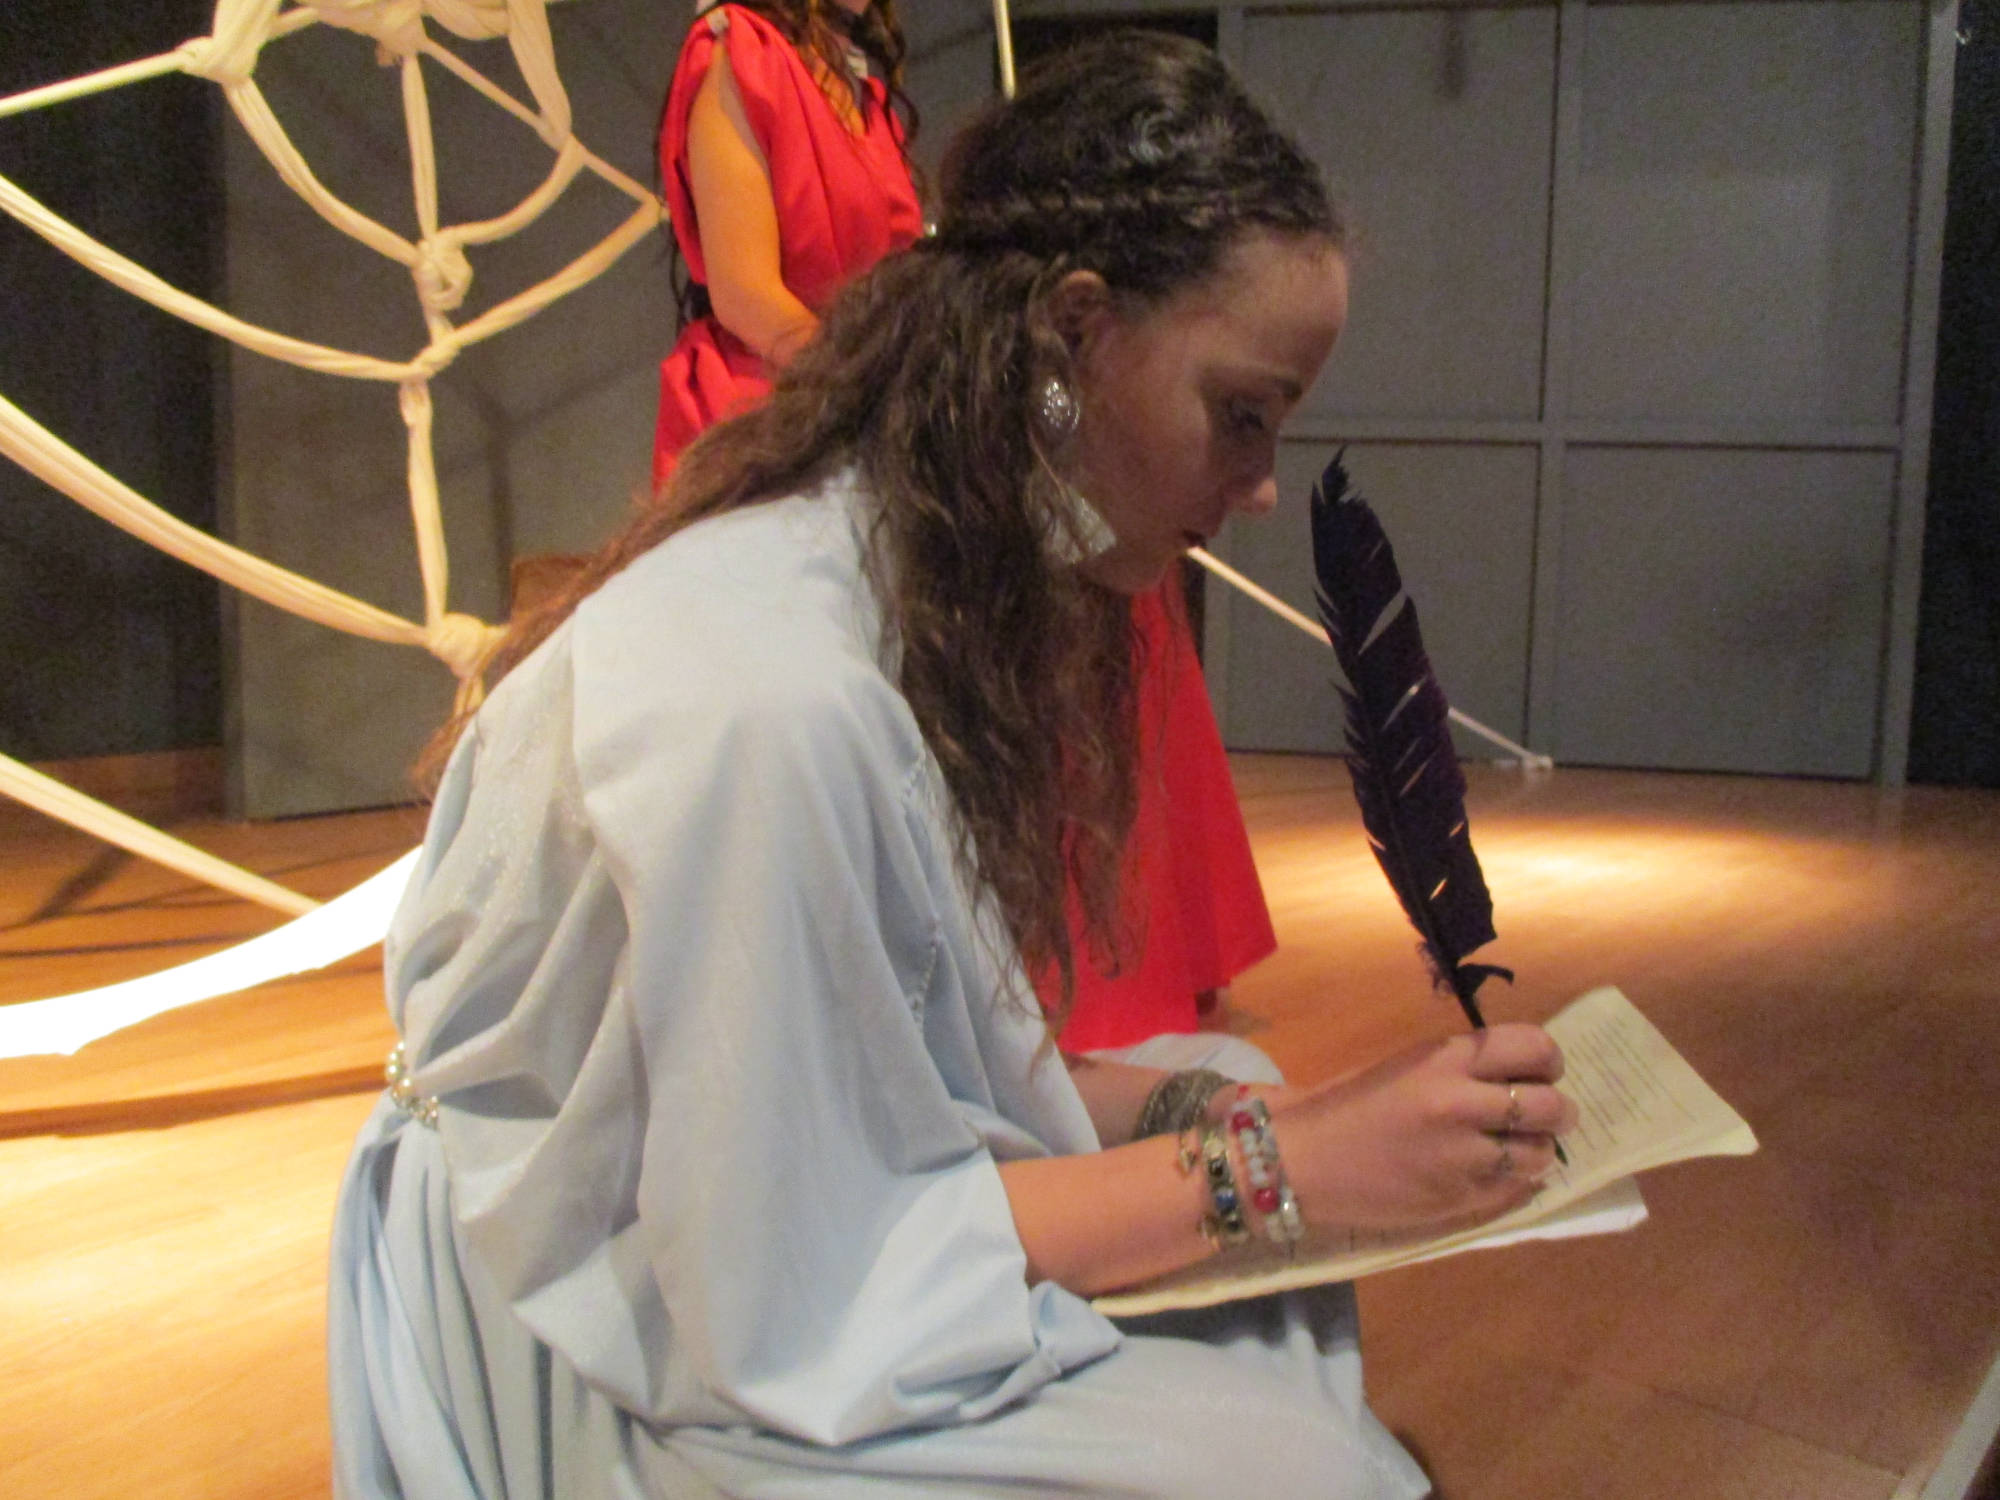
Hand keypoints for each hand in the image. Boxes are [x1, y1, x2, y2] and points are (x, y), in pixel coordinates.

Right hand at [1270, 1024, 1576, 1236]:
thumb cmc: (1349, 1106)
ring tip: (1517, 1152)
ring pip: (1541, 1153)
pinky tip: (1496, 1176)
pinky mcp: (1459, 1199)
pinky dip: (1516, 1183)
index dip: (1549, 1060)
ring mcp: (1463, 1156)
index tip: (1543, 1072)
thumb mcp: (1409, 1067)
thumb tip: (1520, 1077)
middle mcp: (1461, 1103)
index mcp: (1445, 1059)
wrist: (1303, 1161)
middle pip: (1551, 1104)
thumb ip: (1462, 1068)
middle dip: (1556, 1111)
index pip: (1533, 1046)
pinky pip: (1518, 1190)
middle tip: (1544, 1117)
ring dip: (1537, 1152)